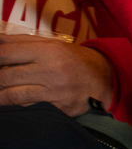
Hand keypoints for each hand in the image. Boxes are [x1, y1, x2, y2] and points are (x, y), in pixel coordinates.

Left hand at [0, 37, 115, 116]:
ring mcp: (56, 91)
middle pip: (6, 76)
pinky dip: (18, 105)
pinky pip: (31, 107)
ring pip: (15, 95)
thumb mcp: (50, 44)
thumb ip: (20, 42)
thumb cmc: (73, 58)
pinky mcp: (61, 107)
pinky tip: (12, 103)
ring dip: (0, 96)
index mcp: (47, 50)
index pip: (6, 53)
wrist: (105, 78)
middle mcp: (51, 70)